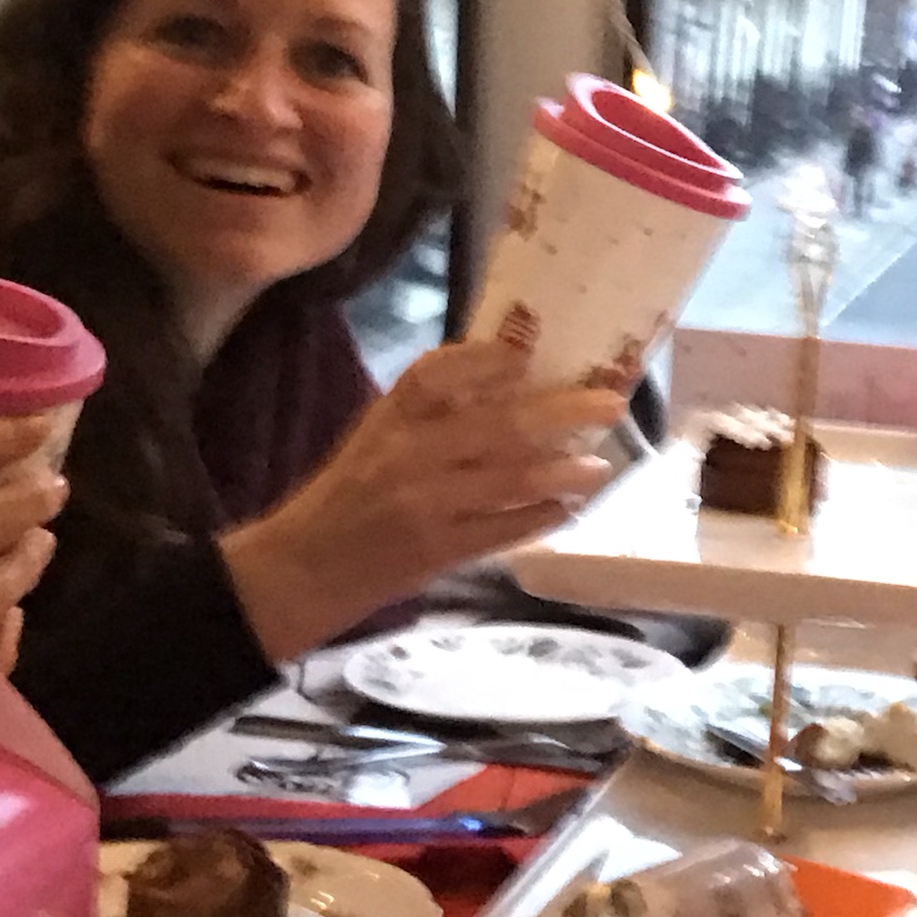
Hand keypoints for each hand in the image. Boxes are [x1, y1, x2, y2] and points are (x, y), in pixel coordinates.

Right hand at [223, 341, 626, 659]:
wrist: (304, 567)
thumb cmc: (350, 492)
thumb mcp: (380, 434)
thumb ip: (435, 407)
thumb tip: (515, 369)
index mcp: (390, 416)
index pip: (438, 372)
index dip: (489, 357)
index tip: (533, 349)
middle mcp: (407, 453)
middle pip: (498, 423)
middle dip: (563, 410)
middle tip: (611, 402)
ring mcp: (424, 504)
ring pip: (510, 479)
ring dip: (564, 470)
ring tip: (599, 465)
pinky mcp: (435, 550)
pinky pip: (503, 529)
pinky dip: (540, 516)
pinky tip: (567, 507)